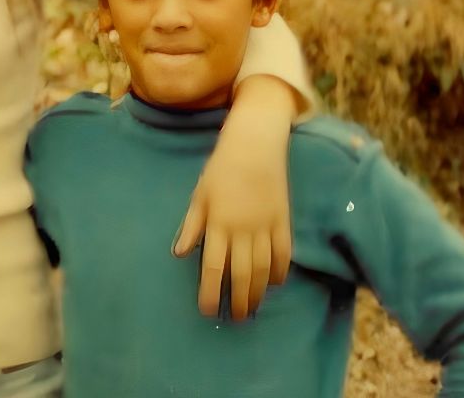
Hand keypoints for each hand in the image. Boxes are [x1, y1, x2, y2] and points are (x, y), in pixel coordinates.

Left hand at [175, 83, 295, 320]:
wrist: (255, 146)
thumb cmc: (221, 169)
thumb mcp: (199, 195)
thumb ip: (191, 225)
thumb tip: (180, 252)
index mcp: (218, 223)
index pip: (212, 266)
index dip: (209, 291)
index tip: (207, 309)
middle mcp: (243, 229)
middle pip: (241, 275)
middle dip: (237, 300)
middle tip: (234, 318)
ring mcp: (266, 226)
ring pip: (264, 270)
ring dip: (258, 292)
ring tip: (252, 308)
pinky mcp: (284, 221)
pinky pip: (284, 254)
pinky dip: (280, 271)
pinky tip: (274, 284)